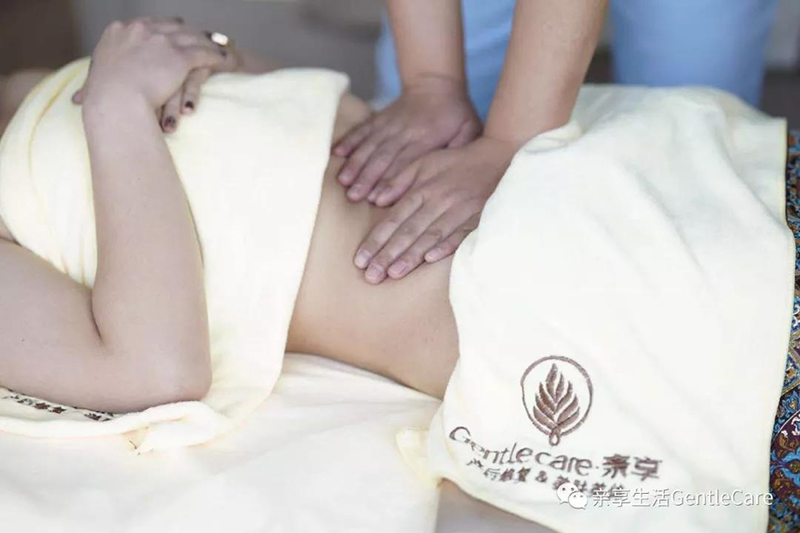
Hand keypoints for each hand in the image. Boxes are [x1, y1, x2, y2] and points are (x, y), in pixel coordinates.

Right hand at [74, 17, 236, 131]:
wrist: (115, 101)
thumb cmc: (101, 100)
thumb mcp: (94, 83)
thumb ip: (94, 83)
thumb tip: (80, 98)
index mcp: (119, 32)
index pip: (147, 24)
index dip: (163, 28)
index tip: (172, 32)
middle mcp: (141, 30)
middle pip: (172, 26)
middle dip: (188, 31)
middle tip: (201, 35)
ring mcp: (161, 41)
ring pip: (191, 37)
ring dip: (207, 41)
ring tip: (219, 46)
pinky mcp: (179, 56)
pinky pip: (203, 53)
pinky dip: (217, 56)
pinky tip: (227, 60)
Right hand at [333, 75, 480, 204]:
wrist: (437, 83)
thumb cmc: (456, 114)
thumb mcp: (469, 131)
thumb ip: (461, 152)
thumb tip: (452, 175)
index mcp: (426, 137)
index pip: (406, 163)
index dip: (390, 181)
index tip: (376, 199)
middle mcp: (405, 131)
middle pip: (382, 157)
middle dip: (366, 178)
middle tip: (353, 196)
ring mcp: (389, 124)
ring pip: (369, 145)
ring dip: (354, 164)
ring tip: (342, 181)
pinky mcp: (380, 119)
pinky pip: (362, 130)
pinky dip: (349, 141)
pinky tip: (336, 153)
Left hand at [354, 136, 517, 283]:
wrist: (498, 157)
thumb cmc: (456, 163)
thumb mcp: (424, 163)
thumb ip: (399, 180)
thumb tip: (376, 200)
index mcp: (422, 189)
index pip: (394, 219)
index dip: (376, 240)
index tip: (361, 259)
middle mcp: (438, 200)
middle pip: (408, 231)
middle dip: (387, 255)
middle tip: (371, 275)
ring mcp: (458, 210)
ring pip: (430, 236)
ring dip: (411, 255)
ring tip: (393, 274)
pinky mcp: (477, 217)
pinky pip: (459, 234)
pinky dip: (446, 246)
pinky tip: (430, 260)